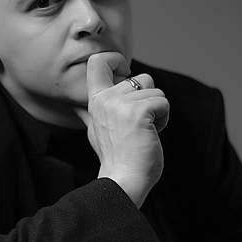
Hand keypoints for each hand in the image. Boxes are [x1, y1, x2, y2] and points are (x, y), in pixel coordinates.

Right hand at [74, 52, 169, 208]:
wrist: (123, 181)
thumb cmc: (115, 157)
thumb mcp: (96, 129)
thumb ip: (92, 111)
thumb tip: (78, 106)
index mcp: (95, 101)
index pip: (98, 61)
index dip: (116, 60)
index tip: (125, 76)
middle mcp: (105, 99)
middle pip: (141, 77)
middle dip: (147, 101)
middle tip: (135, 126)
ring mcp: (121, 105)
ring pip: (155, 90)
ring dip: (156, 112)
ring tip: (142, 132)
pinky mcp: (139, 113)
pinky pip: (163, 102)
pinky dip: (163, 119)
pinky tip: (150, 134)